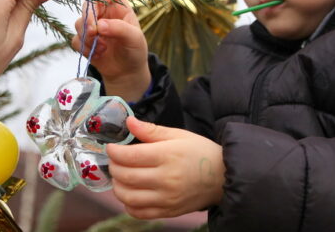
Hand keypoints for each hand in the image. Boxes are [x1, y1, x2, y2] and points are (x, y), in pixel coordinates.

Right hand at [71, 0, 149, 100]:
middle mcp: (103, 14)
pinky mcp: (85, 40)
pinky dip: (84, 49)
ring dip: (87, 38)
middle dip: (87, 22)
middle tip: (93, 34)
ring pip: (78, 24)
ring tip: (103, 49)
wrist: (127, 72)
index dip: (96, 3)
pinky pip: (75, 40)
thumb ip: (119, 28)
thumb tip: (100, 25)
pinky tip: (98, 54)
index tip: (96, 17)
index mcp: (117, 7)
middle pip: (86, 7)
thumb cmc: (135, 50)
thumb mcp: (134, 38)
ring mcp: (93, 26)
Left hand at [106, 117, 224, 218]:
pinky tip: (130, 193)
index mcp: (167, 156)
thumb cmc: (200, 152)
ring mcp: (166, 198)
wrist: (223, 177)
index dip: (114, 151)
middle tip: (115, 161)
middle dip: (113, 167)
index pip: (129, 156)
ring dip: (117, 186)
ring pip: (127, 197)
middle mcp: (165, 179)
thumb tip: (129, 122)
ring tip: (120, 177)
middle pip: (125, 176)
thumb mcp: (179, 135)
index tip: (111, 147)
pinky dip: (127, 204)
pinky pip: (139, 212)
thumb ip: (151, 130)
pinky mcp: (168, 211)